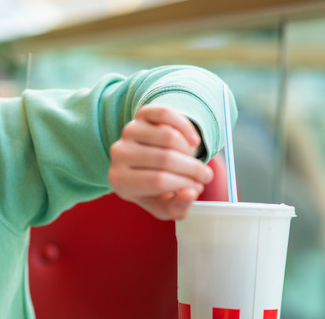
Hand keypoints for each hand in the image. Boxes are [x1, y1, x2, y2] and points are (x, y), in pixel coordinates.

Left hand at [107, 105, 212, 219]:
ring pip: (168, 136)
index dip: (185, 183)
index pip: (158, 181)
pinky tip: (193, 141)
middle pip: (165, 158)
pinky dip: (186, 127)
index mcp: (119, 180)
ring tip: (191, 160)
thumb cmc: (154, 189)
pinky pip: (167, 115)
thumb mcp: (164, 206)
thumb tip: (190, 193)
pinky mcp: (140, 115)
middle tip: (205, 175)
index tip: (198, 187)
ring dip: (189, 150)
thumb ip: (177, 208)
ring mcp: (128, 131)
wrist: (144, 162)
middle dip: (193, 168)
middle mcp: (118, 153)